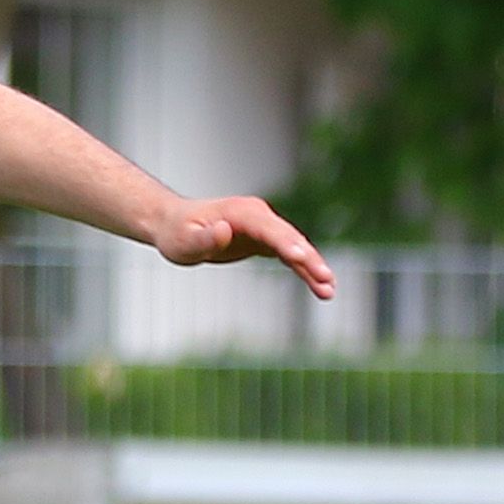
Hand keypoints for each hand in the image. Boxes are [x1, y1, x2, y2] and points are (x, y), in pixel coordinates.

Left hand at [153, 195, 335, 300]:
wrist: (174, 225)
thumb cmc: (177, 233)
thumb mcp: (183, 241)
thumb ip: (205, 238)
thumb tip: (225, 231)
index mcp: (241, 213)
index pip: (268, 229)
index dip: (285, 242)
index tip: (301, 257)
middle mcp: (258, 216)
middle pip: (289, 238)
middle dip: (309, 259)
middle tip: (326, 280)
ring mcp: (264, 227)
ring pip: (294, 248)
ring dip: (313, 268)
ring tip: (329, 291)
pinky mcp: (265, 240)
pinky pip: (290, 255)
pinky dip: (304, 270)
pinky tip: (320, 287)